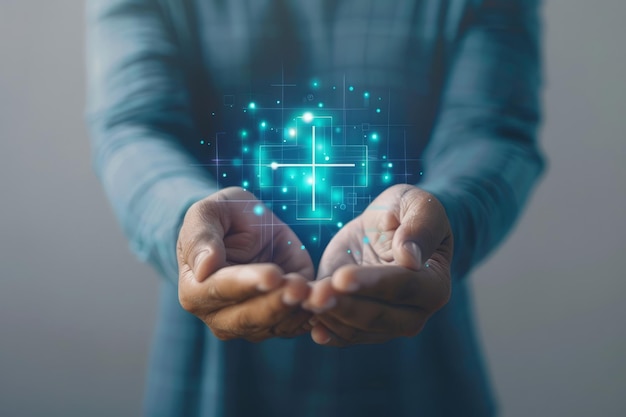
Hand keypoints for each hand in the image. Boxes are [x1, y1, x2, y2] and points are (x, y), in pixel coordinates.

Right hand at [177, 187, 314, 341]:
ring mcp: (250, 322)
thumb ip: (201, 237)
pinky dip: (312, 315)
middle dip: (276, 303)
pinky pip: (297, 325)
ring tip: (316, 292)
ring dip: (297, 311)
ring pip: (275, 325)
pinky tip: (325, 298)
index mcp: (195, 290)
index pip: (220, 290)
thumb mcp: (209, 213)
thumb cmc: (224, 216)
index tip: (272, 274)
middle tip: (299, 286)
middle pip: (248, 317)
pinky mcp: (281, 319)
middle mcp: (219, 315)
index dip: (247, 283)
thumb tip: (204, 268)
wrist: (250, 225)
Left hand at [303, 184, 452, 346]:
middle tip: (315, 295)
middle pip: (378, 316)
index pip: (403, 287)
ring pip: (357, 330)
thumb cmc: (408, 211)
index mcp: (435, 284)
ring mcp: (388, 324)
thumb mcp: (418, 205)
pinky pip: (344, 335)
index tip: (342, 277)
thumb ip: (420, 228)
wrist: (388, 227)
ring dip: (329, 318)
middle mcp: (416, 313)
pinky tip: (308, 323)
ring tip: (304, 301)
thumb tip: (410, 258)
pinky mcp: (362, 325)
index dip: (371, 283)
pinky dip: (327, 331)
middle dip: (344, 306)